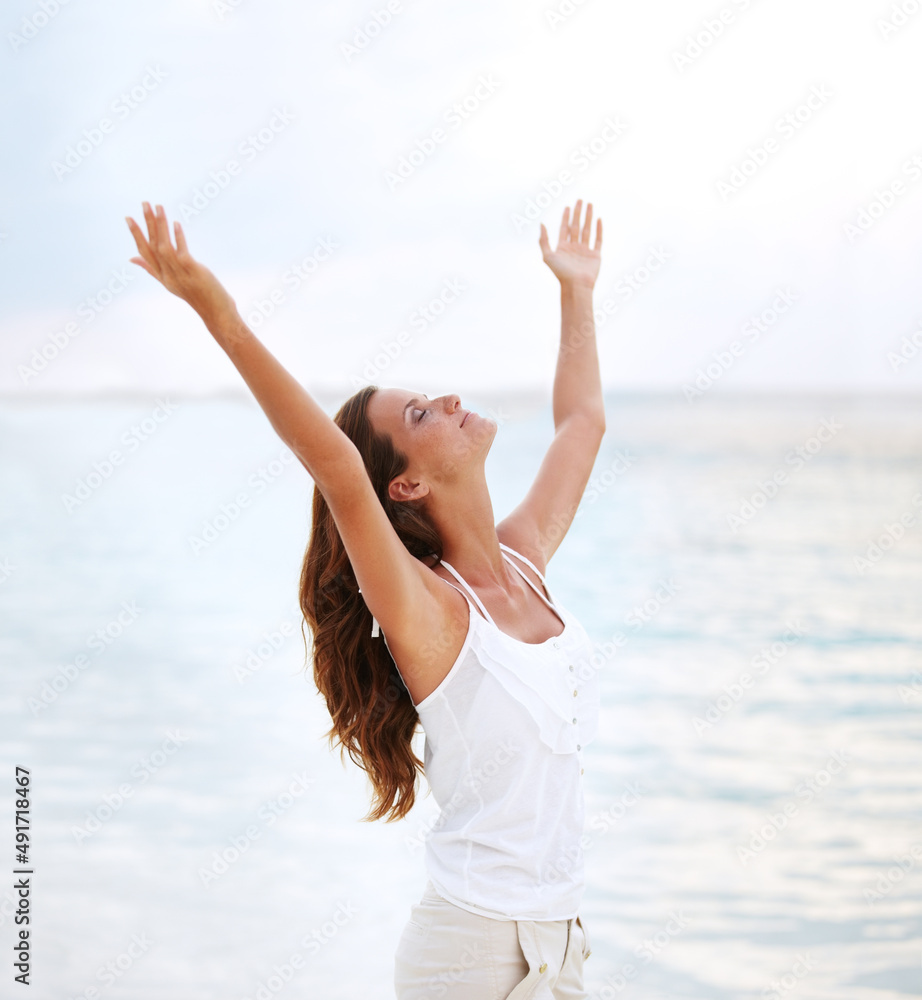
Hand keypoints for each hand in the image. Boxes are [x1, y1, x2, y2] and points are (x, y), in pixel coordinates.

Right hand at [126, 202, 236, 321]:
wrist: (216, 313)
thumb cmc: (197, 296)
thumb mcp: (171, 284)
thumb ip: (152, 269)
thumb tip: (131, 258)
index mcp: (162, 277)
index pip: (144, 252)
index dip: (136, 235)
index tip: (129, 218)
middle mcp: (168, 275)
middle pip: (153, 246)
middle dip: (147, 223)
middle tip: (144, 203)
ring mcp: (179, 274)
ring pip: (164, 247)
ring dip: (161, 225)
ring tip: (159, 207)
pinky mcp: (192, 271)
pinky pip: (181, 252)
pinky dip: (178, 238)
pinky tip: (176, 224)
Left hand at [539, 200, 601, 288]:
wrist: (576, 286)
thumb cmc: (561, 273)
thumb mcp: (547, 256)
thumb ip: (543, 240)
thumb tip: (541, 224)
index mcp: (563, 248)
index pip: (564, 228)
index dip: (566, 217)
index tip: (568, 206)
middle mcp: (574, 248)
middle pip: (576, 226)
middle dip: (578, 213)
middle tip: (580, 200)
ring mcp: (585, 251)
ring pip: (587, 230)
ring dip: (588, 217)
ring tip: (590, 204)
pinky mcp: (595, 256)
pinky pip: (598, 240)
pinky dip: (599, 230)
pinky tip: (598, 219)